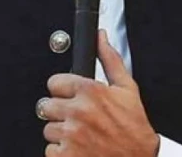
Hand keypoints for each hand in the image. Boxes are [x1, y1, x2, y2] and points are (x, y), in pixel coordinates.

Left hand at [41, 30, 159, 156]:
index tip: (71, 96)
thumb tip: (100, 37)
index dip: (63, 90)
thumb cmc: (134, 130)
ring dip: (61, 132)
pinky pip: (50, 149)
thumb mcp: (127, 90)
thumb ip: (110, 59)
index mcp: (89, 91)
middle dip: (60, 111)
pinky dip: (61, 151)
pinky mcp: (66, 155)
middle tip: (77, 118)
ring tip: (80, 134)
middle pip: (47, 105)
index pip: (54, 82)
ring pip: (48, 128)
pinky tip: (77, 149)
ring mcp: (71, 135)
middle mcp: (78, 111)